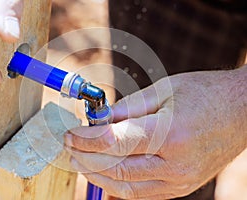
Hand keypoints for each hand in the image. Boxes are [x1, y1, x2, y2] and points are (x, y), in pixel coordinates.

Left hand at [64, 67, 246, 198]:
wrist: (241, 112)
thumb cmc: (203, 94)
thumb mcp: (163, 91)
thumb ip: (126, 109)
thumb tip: (97, 120)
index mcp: (170, 133)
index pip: (115, 142)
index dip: (86, 139)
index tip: (69, 134)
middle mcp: (175, 164)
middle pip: (117, 167)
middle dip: (86, 158)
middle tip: (68, 149)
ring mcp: (179, 181)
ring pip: (126, 187)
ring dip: (98, 175)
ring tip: (79, 162)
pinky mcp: (181, 187)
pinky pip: (141, 193)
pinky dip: (118, 185)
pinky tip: (104, 174)